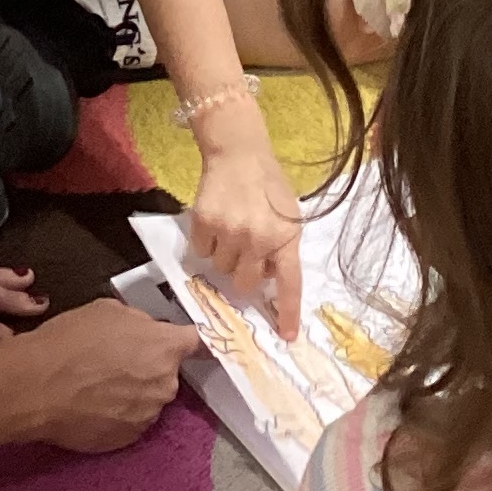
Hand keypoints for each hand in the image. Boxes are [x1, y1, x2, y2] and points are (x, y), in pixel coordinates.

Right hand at [27, 298, 199, 452]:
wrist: (36, 387)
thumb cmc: (70, 341)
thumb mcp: (108, 310)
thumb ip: (138, 322)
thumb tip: (145, 332)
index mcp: (165, 348)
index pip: (196, 342)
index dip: (185, 340)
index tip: (177, 341)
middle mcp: (166, 385)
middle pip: (167, 373)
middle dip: (149, 367)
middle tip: (115, 362)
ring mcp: (148, 417)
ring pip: (148, 399)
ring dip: (133, 393)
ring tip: (97, 386)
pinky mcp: (128, 440)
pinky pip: (130, 421)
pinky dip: (117, 414)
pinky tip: (92, 405)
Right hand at [189, 134, 305, 331]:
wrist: (239, 153)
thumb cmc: (269, 186)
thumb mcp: (289, 215)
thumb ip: (282, 246)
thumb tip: (268, 278)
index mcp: (286, 237)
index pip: (290, 283)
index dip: (288, 312)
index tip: (286, 337)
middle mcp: (259, 238)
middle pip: (245, 284)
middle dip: (244, 274)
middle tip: (245, 251)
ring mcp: (230, 232)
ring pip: (221, 269)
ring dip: (225, 255)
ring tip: (231, 228)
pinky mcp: (204, 223)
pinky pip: (201, 252)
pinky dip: (206, 242)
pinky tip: (215, 221)